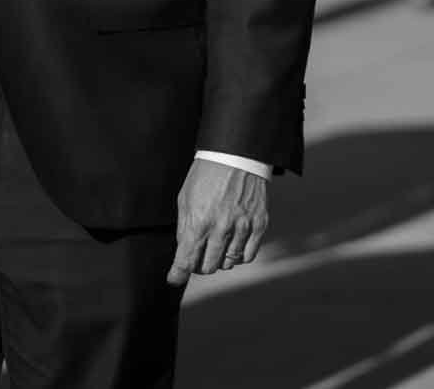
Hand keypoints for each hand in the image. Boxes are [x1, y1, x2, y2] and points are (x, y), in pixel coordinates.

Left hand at [167, 160, 268, 285]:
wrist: (236, 154)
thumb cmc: (206, 175)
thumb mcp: (185, 198)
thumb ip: (184, 228)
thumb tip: (184, 252)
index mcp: (199, 221)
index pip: (186, 260)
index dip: (177, 275)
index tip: (174, 279)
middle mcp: (221, 228)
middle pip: (208, 267)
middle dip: (199, 264)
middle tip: (198, 254)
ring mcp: (243, 227)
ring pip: (228, 263)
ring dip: (219, 258)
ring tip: (216, 244)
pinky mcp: (259, 224)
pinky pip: (248, 255)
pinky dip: (238, 255)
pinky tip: (233, 244)